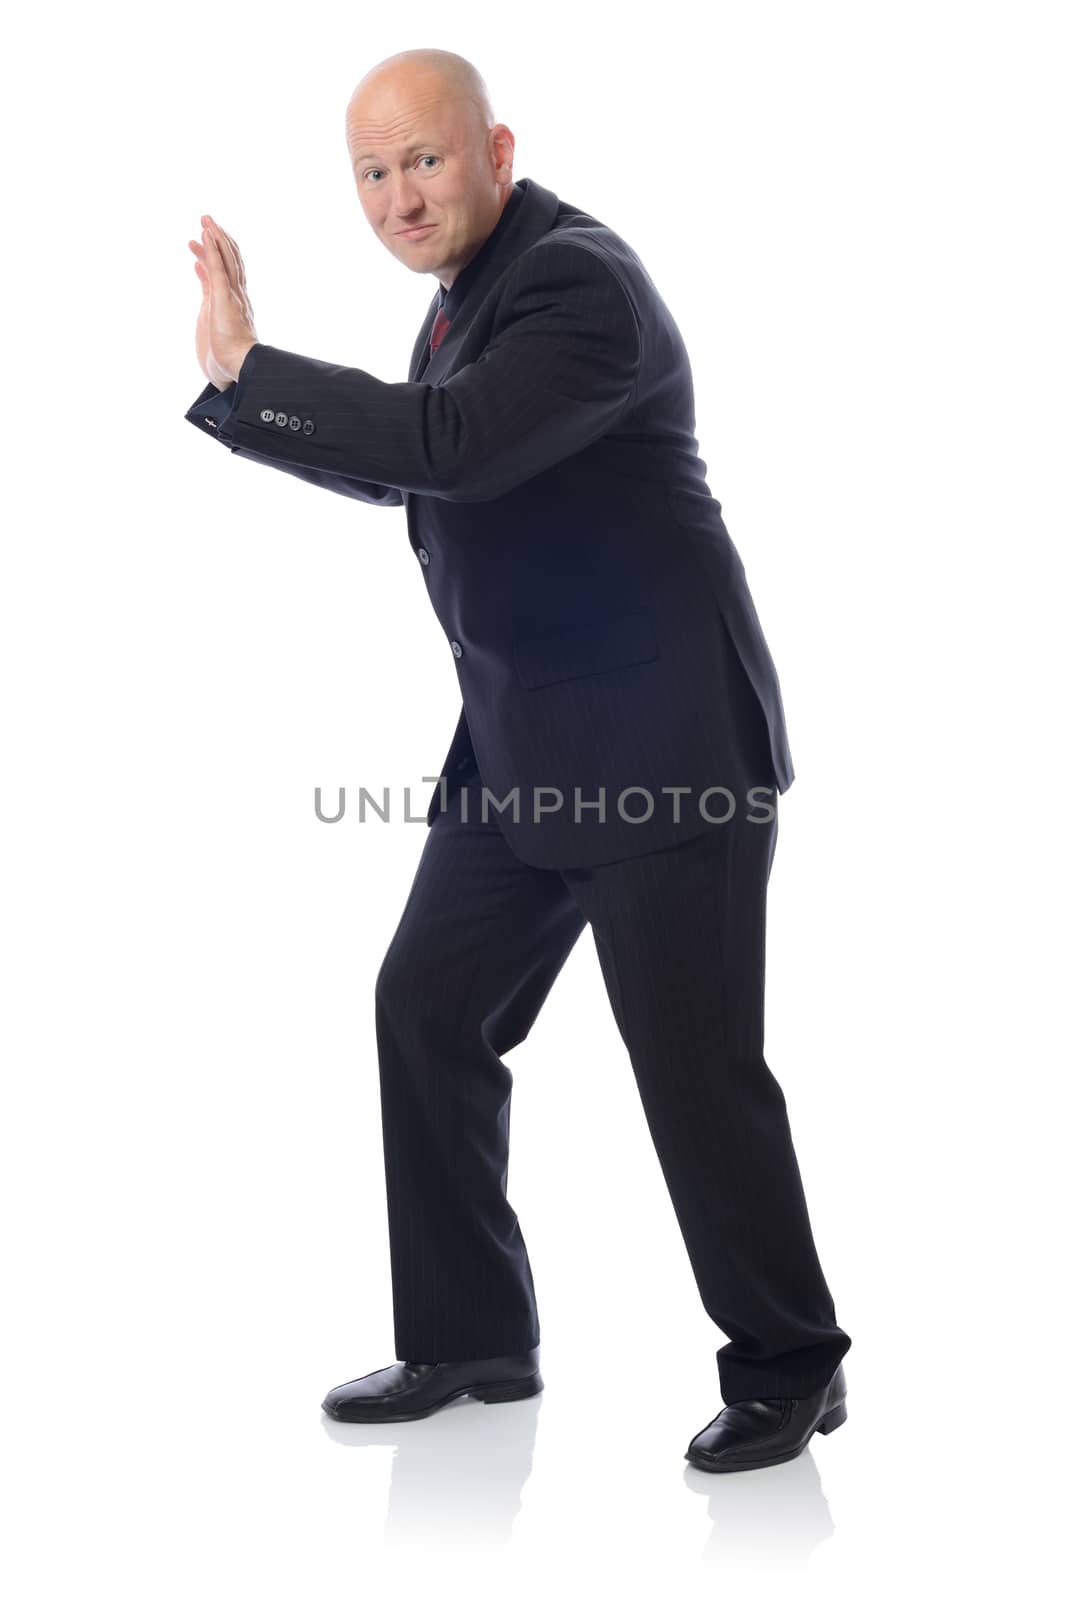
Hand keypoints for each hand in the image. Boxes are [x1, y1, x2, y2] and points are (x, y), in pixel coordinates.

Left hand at [188, 214, 258, 388]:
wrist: (237, 368)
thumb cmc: (226, 354)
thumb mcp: (210, 314)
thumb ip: (207, 289)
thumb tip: (199, 268)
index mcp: (235, 301)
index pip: (229, 269)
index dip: (220, 250)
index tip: (207, 236)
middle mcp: (237, 295)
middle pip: (231, 259)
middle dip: (219, 238)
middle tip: (207, 220)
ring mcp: (232, 296)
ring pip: (227, 259)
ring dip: (216, 237)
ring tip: (206, 220)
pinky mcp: (225, 299)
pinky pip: (219, 269)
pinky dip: (214, 250)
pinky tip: (206, 234)